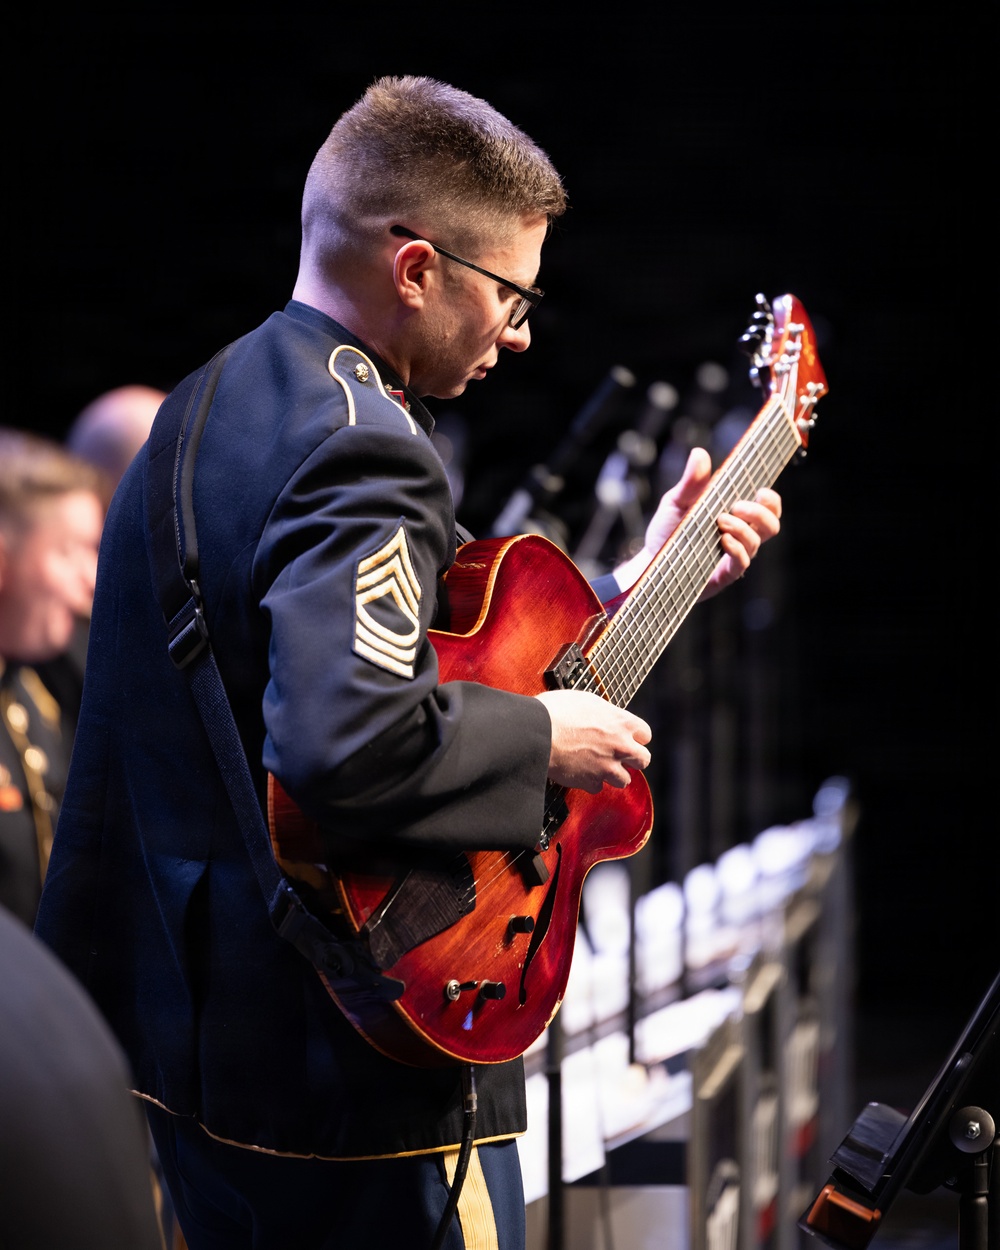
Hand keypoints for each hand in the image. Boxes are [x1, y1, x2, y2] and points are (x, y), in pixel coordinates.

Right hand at [536, 689, 650, 792]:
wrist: (537, 733)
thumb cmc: (556, 711)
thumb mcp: (586, 700)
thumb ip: (604, 713)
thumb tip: (606, 716)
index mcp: (622, 722)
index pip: (645, 734)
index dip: (636, 736)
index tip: (628, 737)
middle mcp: (621, 746)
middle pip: (643, 760)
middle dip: (633, 759)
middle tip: (620, 755)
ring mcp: (607, 767)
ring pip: (625, 780)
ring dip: (614, 774)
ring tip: (600, 767)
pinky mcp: (590, 782)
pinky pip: (598, 788)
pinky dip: (591, 782)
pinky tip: (582, 773)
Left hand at [613, 448, 781, 598]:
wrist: (649, 560)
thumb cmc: (668, 531)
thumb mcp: (676, 502)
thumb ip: (691, 482)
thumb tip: (700, 453)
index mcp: (735, 515)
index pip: (767, 507)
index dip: (771, 499)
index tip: (760, 491)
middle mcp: (739, 535)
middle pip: (771, 524)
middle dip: (760, 512)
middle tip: (737, 506)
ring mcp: (733, 555)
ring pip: (757, 542)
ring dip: (743, 528)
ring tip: (720, 521)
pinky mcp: (723, 574)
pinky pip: (742, 563)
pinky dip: (736, 549)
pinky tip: (723, 540)